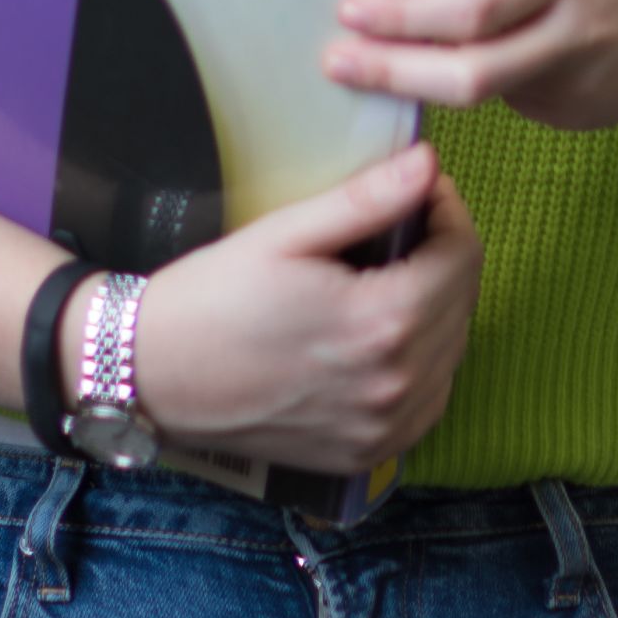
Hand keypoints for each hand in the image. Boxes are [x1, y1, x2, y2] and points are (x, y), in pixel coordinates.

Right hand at [122, 138, 481, 474]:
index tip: (421, 186)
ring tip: (391, 272)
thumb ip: (367, 200)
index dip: (449, 209)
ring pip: (451, 351)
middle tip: (402, 220)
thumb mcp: (287, 234)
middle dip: (443, 252)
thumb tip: (428, 162)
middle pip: (462, 301)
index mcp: (382, 323)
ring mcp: (381, 430)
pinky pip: (426, 400)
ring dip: (437, 307)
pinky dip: (422, 362)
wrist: (154, 376)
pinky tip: (385, 332)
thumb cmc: (214, 296)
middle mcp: (394, 386)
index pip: (462, 255)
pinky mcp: (364, 455)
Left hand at [326, 0, 617, 132]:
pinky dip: (491, 79)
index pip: (473, 4)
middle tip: (337, 63)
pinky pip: (515, 99)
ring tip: (396, 56)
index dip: (406, 13)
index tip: (353, 9)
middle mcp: (575, 32)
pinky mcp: (580, 117)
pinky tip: (501, 53)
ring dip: (432, 78)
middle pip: (468, 75)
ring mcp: (580, 85)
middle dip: (392, 73)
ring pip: (485, 90)